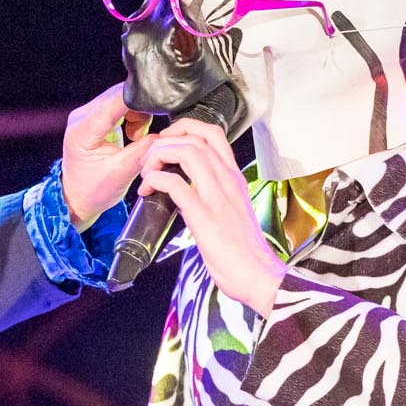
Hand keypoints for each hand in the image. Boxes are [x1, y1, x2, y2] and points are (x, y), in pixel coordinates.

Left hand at [59, 82, 155, 228]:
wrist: (78, 197)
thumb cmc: (94, 189)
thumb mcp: (122, 173)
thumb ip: (143, 150)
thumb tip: (163, 135)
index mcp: (83, 131)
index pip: (112, 102)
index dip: (137, 99)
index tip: (157, 104)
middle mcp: (81, 117)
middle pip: (118, 95)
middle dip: (140, 109)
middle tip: (145, 134)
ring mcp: (87, 115)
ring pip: (121, 97)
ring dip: (137, 113)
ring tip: (136, 137)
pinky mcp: (95, 117)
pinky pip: (120, 104)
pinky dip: (133, 116)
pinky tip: (132, 134)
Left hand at [137, 119, 283, 314]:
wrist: (259, 276)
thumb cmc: (244, 251)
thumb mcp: (232, 210)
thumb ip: (215, 194)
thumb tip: (187, 189)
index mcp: (233, 178)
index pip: (212, 133)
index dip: (184, 128)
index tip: (166, 143)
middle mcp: (227, 180)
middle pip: (195, 136)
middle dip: (165, 139)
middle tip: (149, 159)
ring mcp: (217, 196)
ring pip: (186, 152)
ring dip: (158, 156)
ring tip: (146, 173)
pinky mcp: (204, 216)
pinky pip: (175, 184)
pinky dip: (155, 179)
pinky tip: (148, 189)